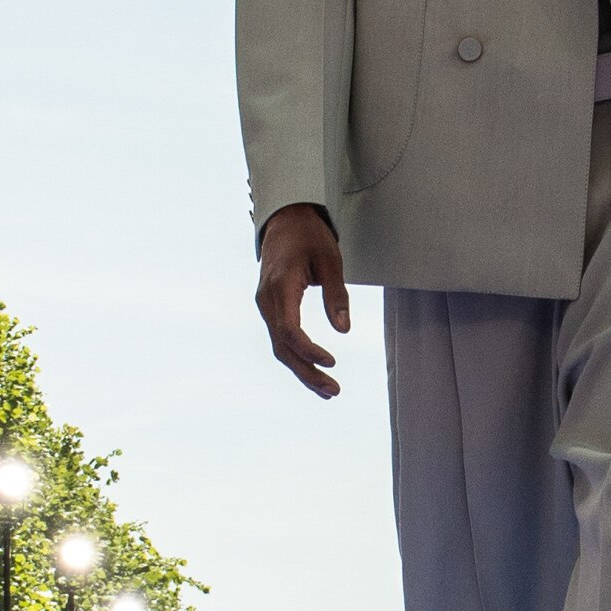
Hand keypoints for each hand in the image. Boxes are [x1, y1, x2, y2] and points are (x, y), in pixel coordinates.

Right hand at [255, 205, 350, 398]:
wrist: (285, 219)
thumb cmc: (309, 236)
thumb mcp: (330, 260)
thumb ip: (337, 295)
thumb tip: (344, 330)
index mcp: (280, 287)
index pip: (289, 329)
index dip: (309, 350)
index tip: (332, 362)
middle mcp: (267, 300)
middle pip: (283, 346)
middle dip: (307, 372)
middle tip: (334, 390)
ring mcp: (265, 305)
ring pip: (280, 346)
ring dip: (302, 369)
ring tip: (327, 389)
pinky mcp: (270, 307)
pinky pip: (280, 338)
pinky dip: (296, 356)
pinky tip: (314, 369)